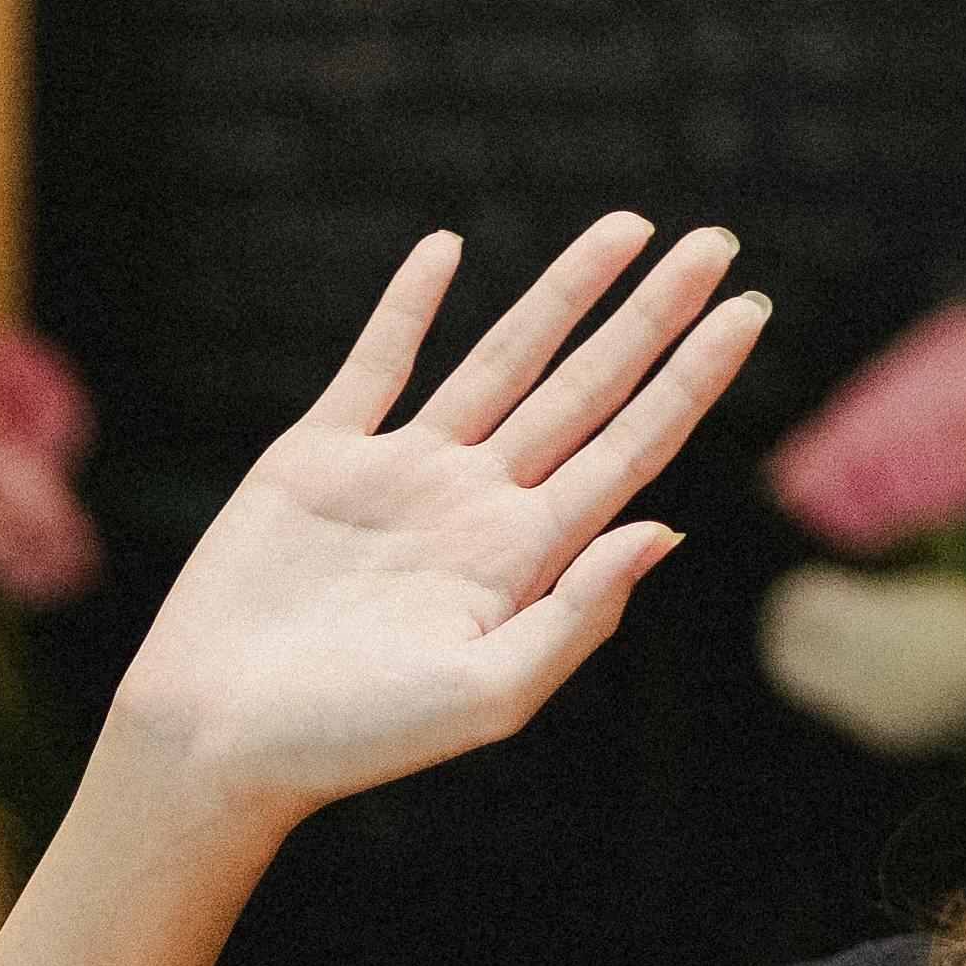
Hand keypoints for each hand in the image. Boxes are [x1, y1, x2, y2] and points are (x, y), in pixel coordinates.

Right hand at [100, 214, 765, 842]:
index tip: (749, 312)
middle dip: (652, 318)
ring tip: (628, 227)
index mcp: (523, 561)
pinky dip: (410, 305)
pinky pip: (376, 364)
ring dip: (562, 294)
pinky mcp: (317, 459)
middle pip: (586, 389)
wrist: (216, 736)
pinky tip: (447, 248)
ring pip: (501, 360)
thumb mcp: (485, 696)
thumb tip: (666, 529)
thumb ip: (576, 617)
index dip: (691, 379)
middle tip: (719, 245)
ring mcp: (399, 476)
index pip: (631, 448)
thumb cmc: (350, 738)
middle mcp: (474, 507)